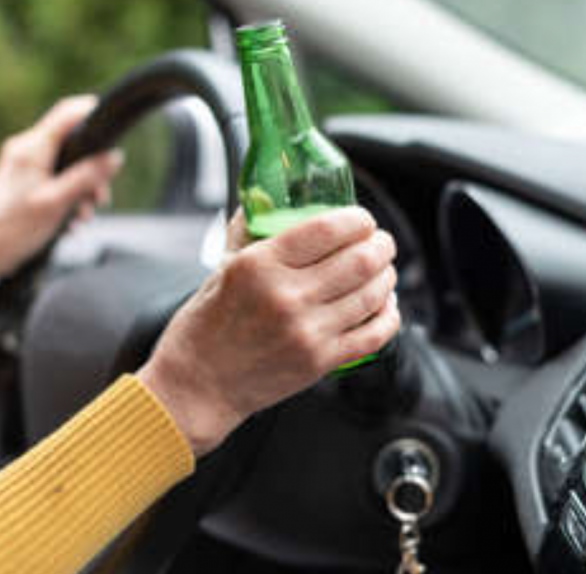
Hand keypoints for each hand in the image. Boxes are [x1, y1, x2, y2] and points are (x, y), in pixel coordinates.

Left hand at [0, 96, 123, 286]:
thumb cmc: (11, 228)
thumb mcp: (57, 202)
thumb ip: (87, 177)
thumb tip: (113, 158)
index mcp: (33, 148)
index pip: (68, 113)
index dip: (93, 114)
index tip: (112, 131)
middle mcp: (26, 150)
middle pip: (72, 145)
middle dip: (92, 171)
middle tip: (99, 197)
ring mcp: (22, 167)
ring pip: (65, 167)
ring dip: (81, 191)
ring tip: (82, 216)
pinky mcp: (21, 184)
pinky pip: (53, 182)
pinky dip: (66, 199)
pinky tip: (69, 222)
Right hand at [138, 208, 401, 456]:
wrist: (197, 385)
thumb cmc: (204, 326)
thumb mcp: (220, 268)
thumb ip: (248, 232)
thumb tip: (268, 200)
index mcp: (260, 265)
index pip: (328, 229)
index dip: (357, 220)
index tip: (362, 220)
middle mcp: (288, 296)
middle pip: (360, 260)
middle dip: (382, 245)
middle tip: (381, 243)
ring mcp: (307, 331)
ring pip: (372, 294)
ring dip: (387, 276)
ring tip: (384, 270)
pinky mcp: (319, 361)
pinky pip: (373, 335)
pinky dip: (388, 316)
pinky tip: (386, 306)